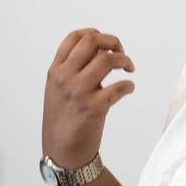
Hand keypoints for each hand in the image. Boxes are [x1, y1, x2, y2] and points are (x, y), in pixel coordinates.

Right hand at [42, 29, 134, 166]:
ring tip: (128, 68)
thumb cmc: (65, 118)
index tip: (107, 45)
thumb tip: (103, 50)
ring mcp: (77, 92)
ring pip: (107, 59)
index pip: (74, 37)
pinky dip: (128, 85)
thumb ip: (75, 68)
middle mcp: (64, 78)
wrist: (62, 151)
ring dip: (124, 60)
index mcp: (56, 71)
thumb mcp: (60, 88)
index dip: (96, 34)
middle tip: (121, 53)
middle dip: (113, 41)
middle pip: (92, 41)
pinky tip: (128, 89)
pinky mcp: (92, 108)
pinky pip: (118, 87)